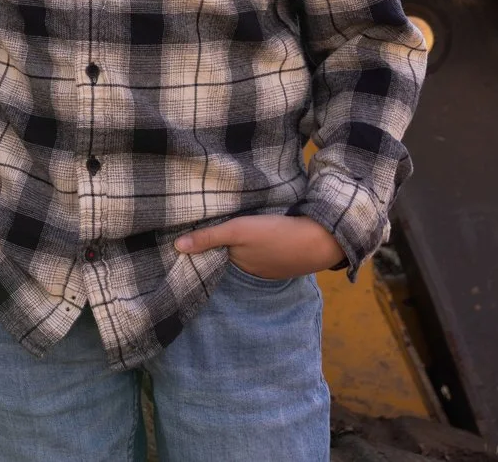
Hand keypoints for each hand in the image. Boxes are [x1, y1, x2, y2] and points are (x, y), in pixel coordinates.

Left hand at [174, 213, 341, 280]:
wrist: (320, 241)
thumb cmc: (275, 234)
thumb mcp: (238, 230)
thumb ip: (209, 237)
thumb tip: (177, 247)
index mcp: (238, 265)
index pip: (212, 257)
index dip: (201, 247)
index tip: (184, 237)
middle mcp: (251, 270)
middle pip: (228, 257)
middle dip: (218, 247)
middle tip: (202, 227)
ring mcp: (269, 267)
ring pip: (246, 255)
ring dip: (239, 246)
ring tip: (226, 228)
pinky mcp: (282, 259)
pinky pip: (263, 253)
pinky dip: (257, 246)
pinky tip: (256, 235)